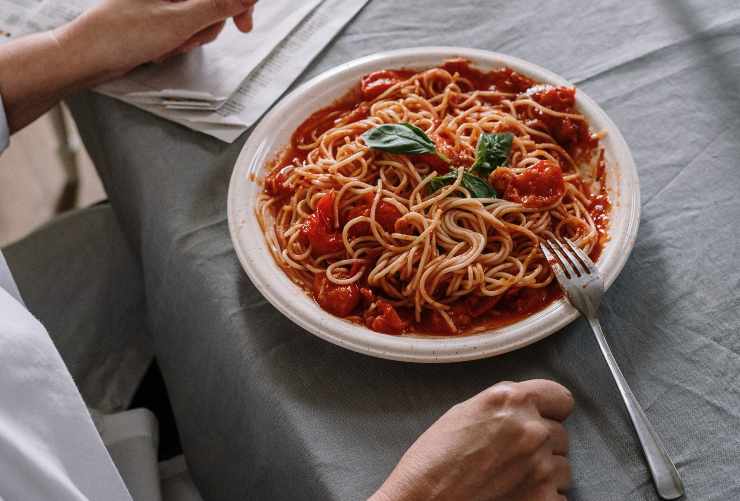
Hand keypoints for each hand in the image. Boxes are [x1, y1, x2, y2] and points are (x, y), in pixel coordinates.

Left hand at [54, 0, 256, 80]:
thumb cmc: (120, 35)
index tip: (244, 22)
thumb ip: (217, 5)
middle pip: (212, 3)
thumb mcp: (178, 21)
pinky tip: (162, 46)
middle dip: (206, 26)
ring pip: (201, 17)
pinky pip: (186, 25)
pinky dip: (180, 39)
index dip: (238, 3)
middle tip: (189, 39)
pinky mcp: (159, 14)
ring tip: (169, 44)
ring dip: (191, 36)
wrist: (88, 57)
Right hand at [371, 380, 574, 500]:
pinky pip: (559, 495)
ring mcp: (540, 465)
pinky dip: (542, 497)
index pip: (560, 398)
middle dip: (541, 444)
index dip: (551, 411)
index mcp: (509, 400)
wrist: (424, 500)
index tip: (545, 419)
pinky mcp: (544, 498)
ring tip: (510, 477)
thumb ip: (503, 407)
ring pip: (563, 466)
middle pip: (560, 434)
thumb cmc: (434, 461)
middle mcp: (530, 428)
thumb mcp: (465, 413)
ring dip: (544, 472)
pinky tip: (515, 494)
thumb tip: (523, 411)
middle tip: (512, 456)